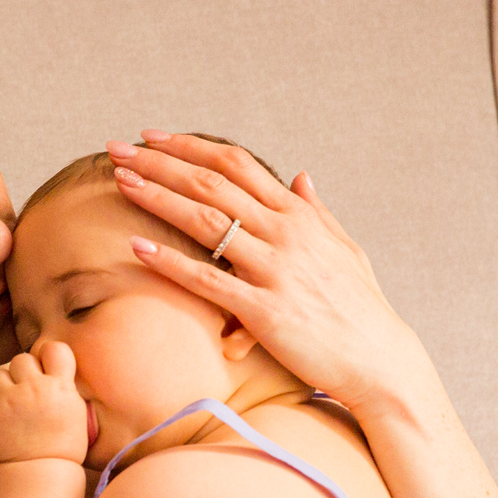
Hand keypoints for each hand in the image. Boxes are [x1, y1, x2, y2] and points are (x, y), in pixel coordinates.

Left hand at [0, 342, 90, 463]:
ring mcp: (7, 402)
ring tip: (12, 406)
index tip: (48, 371)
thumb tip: (52, 363)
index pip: (55, 348)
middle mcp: (33, 389)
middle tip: (28, 393)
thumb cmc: (64, 443)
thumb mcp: (77, 410)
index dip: (49, 358)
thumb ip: (64, 383)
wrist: (42, 472)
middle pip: (21, 359)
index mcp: (60, 387)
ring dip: (4, 387)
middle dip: (24, 373)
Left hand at [106, 131, 435, 418]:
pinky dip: (170, 262)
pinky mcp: (265, 311)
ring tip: (120, 182)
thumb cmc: (361, 309)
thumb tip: (301, 176)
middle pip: (212, 183)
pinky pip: (208, 281)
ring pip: (206, 221)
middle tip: (118, 150)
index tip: (153, 137)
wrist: (379, 360)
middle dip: (160, 163)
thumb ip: (318, 211)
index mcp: (300, 215)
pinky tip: (137, 247)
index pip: (237, 164)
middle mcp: (286, 233)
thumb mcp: (345, 249)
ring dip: (158, 197)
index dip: (190, 147)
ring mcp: (276, 270)